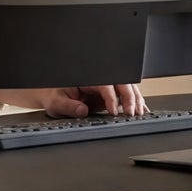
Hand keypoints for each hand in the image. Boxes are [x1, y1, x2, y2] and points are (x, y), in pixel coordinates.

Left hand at [0, 83, 147, 118]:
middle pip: (121, 84)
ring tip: (140, 112)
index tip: (115, 110)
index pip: (105, 85)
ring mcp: (104, 86)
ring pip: (126, 88)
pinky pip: (123, 96)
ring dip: (135, 100)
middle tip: (133, 112)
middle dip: (130, 97)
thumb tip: (82, 110)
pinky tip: (142, 109)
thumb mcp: (54, 102)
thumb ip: (67, 106)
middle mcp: (98, 79)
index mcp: (87, 77)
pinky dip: (133, 102)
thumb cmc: (51, 94)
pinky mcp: (107, 94)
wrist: (49, 93)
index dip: (112, 97)